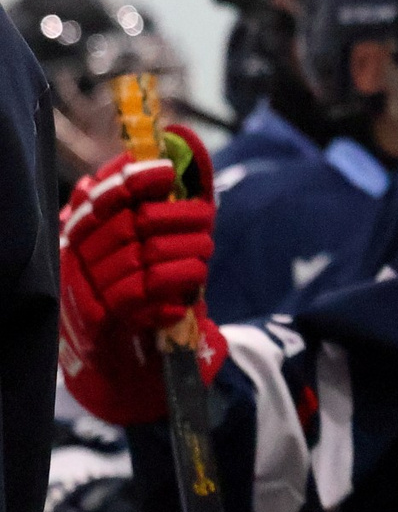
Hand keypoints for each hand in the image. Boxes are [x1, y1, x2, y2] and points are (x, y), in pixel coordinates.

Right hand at [57, 129, 224, 424]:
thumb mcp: (142, 248)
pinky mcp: (99, 321)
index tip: (167, 173)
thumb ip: (156, 207)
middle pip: (130, 225)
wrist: (117, 361)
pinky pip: (140, 295)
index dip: (132, 180)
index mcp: (81, 232)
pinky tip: (184, 297)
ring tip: (202, 262)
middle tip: (207, 224)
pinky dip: (171, 290)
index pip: (100, 197)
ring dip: (185, 257)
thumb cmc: (136, 292)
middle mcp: (76, 256)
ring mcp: (84, 289)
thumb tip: (182, 149)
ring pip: (141, 259)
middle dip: (179, 220)